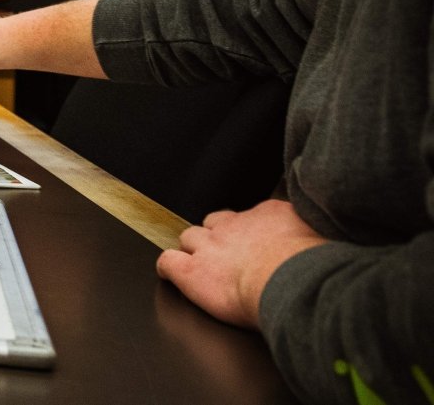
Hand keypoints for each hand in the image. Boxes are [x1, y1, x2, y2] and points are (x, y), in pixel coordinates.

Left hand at [157, 200, 328, 327]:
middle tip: (228, 257)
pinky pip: (167, 262)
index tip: (258, 244)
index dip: (251, 232)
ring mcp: (209, 246)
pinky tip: (172, 275)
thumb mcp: (324, 238)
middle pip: (215, 223)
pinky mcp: (191, 270)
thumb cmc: (316, 265)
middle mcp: (234, 226)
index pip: (253, 217)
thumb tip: (327, 243)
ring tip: (202, 266)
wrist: (293, 279)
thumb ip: (315, 235)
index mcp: (270, 215)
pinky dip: (168, 268)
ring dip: (194, 251)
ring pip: (190, 237)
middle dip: (217, 237)